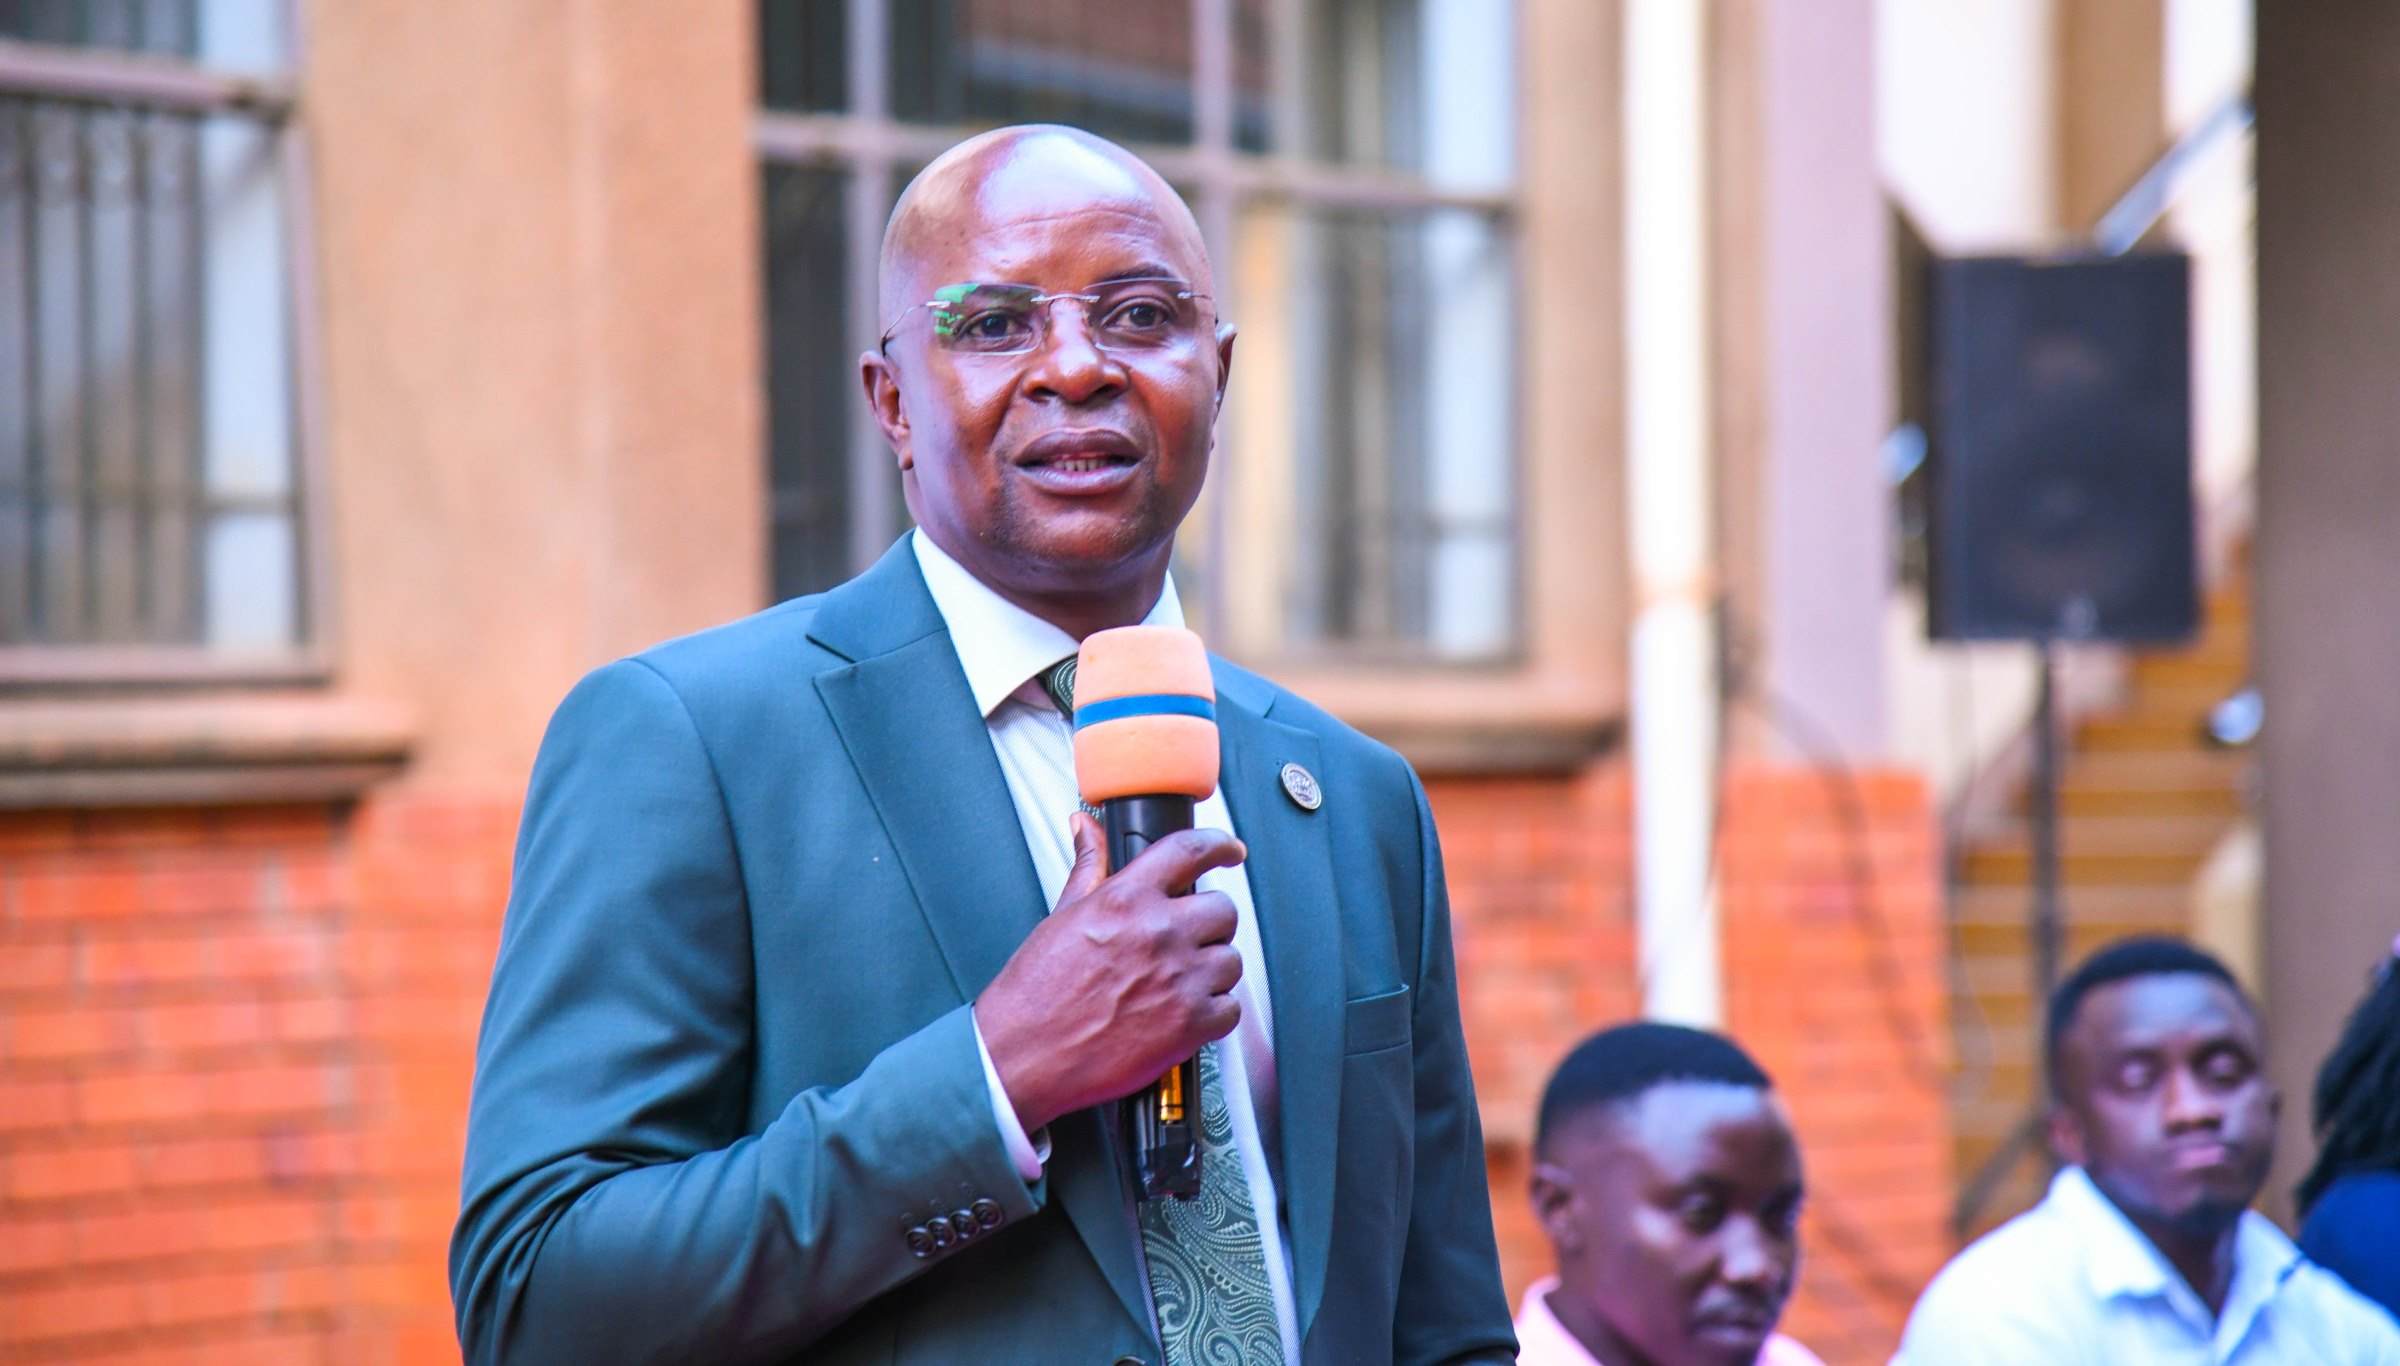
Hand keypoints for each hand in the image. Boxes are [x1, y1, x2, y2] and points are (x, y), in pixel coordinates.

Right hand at [977, 812, 1246, 1132]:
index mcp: (1126, 900)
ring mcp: (1178, 980)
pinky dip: (1214, 1014)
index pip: (1192, 850)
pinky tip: (1183, 1014)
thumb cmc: (1036, 993)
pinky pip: (1230, 1009)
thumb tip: (1087, 830)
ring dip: (1211, 970)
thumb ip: (1088, 868)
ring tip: (1176, 983)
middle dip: (1209, 923)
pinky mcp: (1189, 1026)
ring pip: (1231, 960)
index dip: (1219, 844)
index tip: (1229, 851)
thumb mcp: (1061, 916)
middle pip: (1223, 909)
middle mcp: (1158, 933)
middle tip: (1187, 939)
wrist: (1022, 1055)